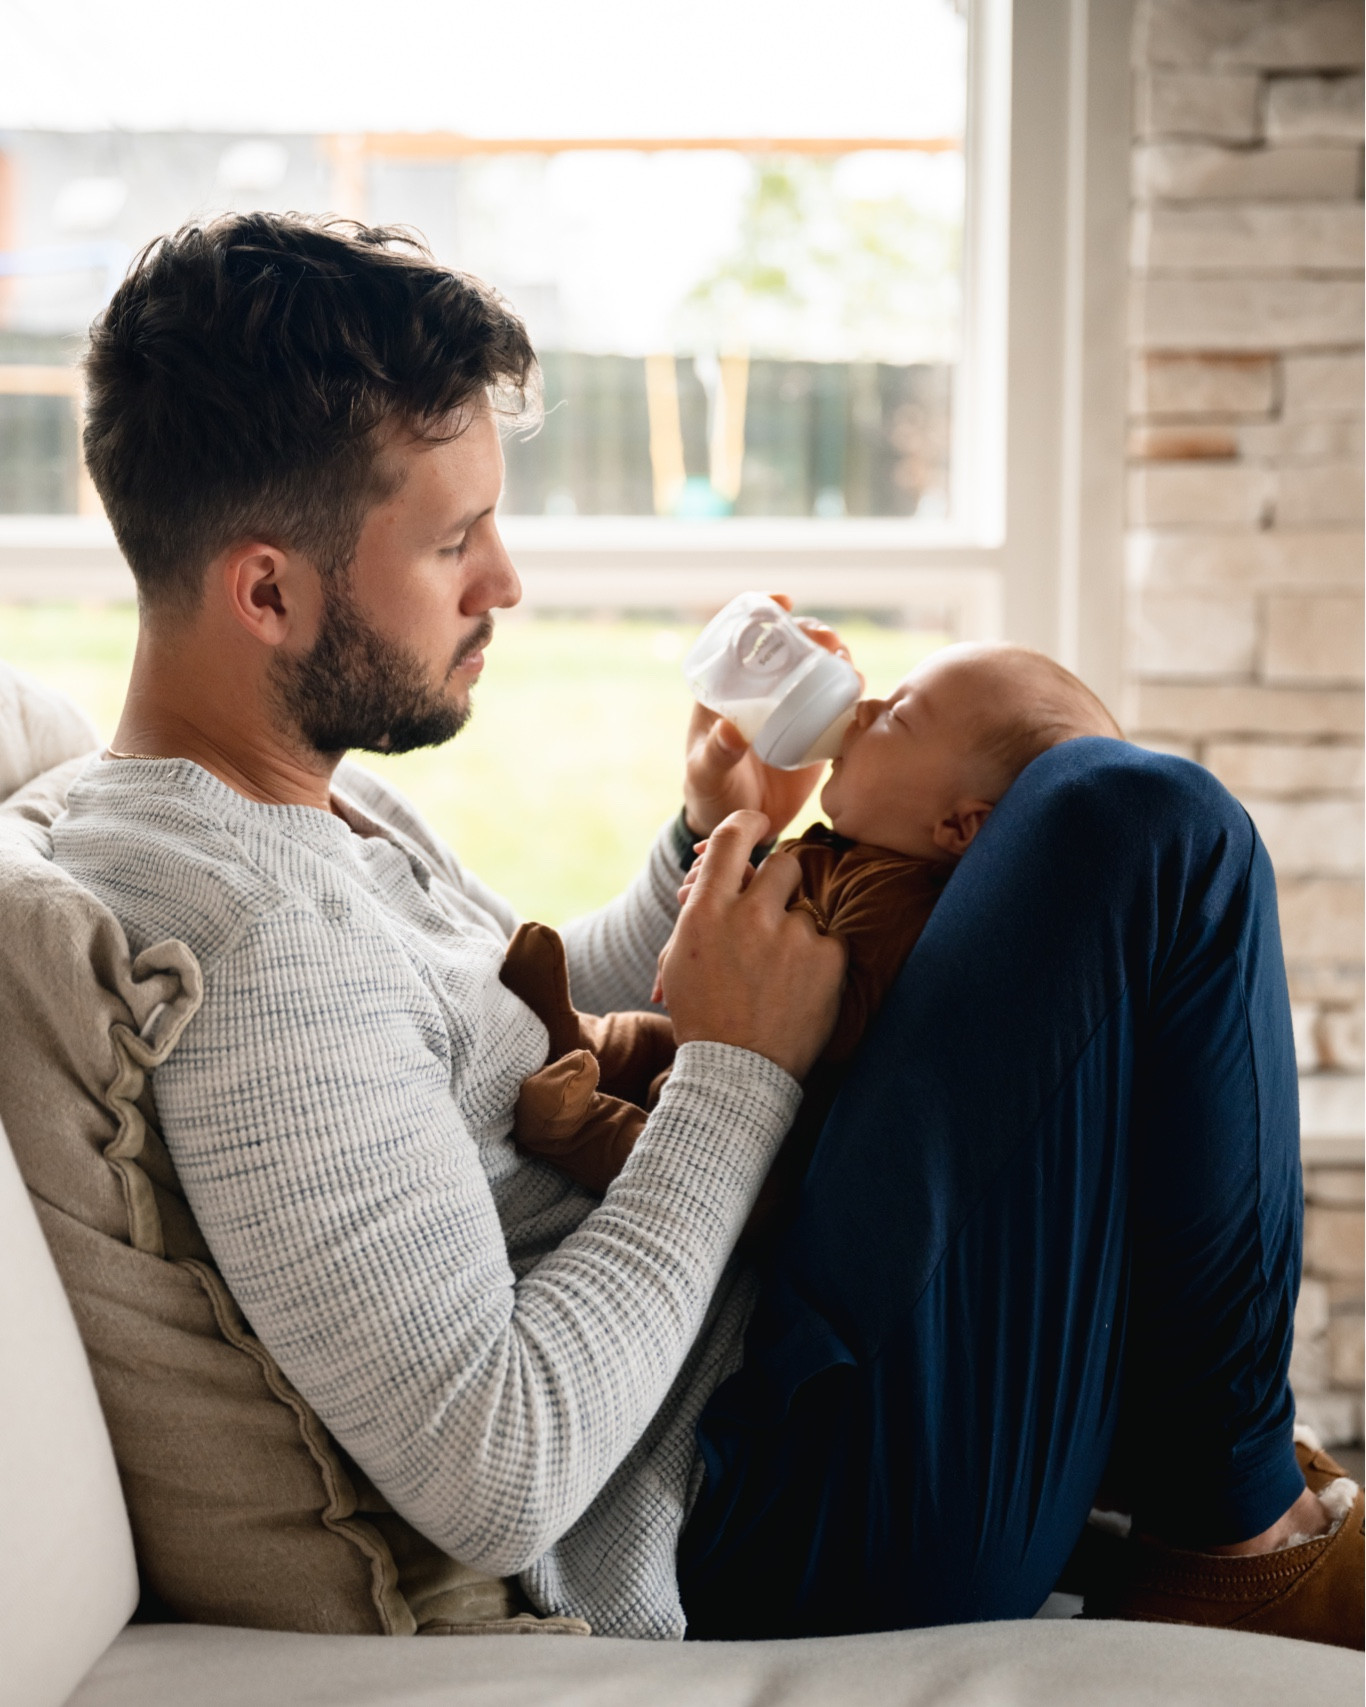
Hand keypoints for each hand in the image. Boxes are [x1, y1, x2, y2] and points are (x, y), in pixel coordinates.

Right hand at [657, 810, 845, 1081]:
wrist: (736, 1074)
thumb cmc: (702, 1016)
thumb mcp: (680, 959)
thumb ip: (698, 912)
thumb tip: (707, 872)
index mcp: (705, 912)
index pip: (730, 839)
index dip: (747, 823)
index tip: (758, 824)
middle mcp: (749, 914)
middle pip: (782, 863)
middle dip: (781, 882)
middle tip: (775, 911)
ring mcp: (791, 935)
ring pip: (804, 910)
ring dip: (796, 934)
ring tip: (779, 978)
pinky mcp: (827, 957)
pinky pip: (829, 941)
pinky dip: (818, 962)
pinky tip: (800, 990)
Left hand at [681, 596, 858, 839]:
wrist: (740, 827)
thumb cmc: (711, 795)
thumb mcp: (707, 775)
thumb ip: (716, 755)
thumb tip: (733, 732)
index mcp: (728, 691)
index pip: (743, 639)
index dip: (762, 613)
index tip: (783, 602)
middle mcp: (763, 694)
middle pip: (790, 649)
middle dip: (812, 633)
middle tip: (826, 641)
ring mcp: (791, 712)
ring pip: (817, 672)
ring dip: (835, 658)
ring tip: (845, 663)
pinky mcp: (815, 733)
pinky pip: (836, 705)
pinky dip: (850, 692)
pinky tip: (859, 688)